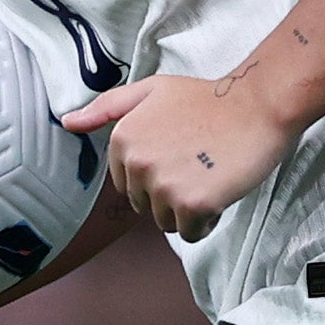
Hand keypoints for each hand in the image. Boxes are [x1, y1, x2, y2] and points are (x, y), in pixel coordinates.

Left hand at [61, 73, 285, 241]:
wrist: (258, 104)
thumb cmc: (208, 99)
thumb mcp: (151, 91)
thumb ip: (107, 108)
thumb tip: (67, 122)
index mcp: (122, 138)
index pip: (128, 184)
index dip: (157, 173)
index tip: (180, 151)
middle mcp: (136, 163)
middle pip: (145, 205)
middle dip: (170, 192)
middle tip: (199, 162)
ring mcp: (164, 186)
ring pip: (167, 222)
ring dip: (189, 208)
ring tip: (210, 174)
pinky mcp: (192, 204)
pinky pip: (191, 233)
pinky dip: (207, 220)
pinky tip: (220, 189)